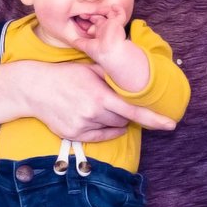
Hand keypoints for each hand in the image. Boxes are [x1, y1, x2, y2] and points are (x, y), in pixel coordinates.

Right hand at [5, 57, 176, 145]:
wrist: (36, 88)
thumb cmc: (66, 75)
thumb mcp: (91, 69)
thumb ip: (114, 77)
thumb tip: (136, 81)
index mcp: (100, 96)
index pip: (133, 111)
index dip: (154, 120)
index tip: (171, 125)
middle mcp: (92, 113)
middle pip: (124, 120)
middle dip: (123, 112)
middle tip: (110, 100)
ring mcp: (83, 126)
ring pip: (113, 128)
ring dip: (112, 119)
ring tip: (95, 105)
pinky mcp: (74, 135)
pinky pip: (100, 136)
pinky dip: (104, 129)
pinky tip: (91, 116)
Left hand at [71, 12, 138, 77]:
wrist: (109, 53)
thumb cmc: (100, 53)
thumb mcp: (86, 46)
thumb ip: (80, 43)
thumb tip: (73, 41)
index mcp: (100, 32)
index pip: (95, 21)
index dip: (88, 17)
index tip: (81, 15)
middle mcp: (106, 28)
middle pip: (101, 15)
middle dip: (93, 12)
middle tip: (84, 11)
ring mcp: (113, 25)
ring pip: (110, 12)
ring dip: (103, 9)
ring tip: (96, 8)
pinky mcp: (118, 23)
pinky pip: (121, 13)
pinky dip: (118, 8)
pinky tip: (113, 6)